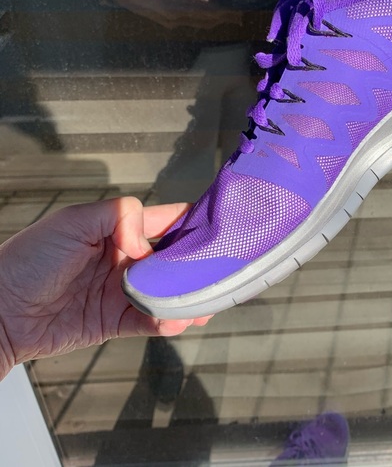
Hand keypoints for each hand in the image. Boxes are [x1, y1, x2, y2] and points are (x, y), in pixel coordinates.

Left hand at [0, 197, 210, 379]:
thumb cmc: (27, 260)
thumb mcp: (72, 222)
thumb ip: (117, 217)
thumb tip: (146, 245)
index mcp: (118, 231)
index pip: (164, 221)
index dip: (190, 222)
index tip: (214, 226)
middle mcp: (125, 260)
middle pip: (172, 260)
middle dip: (195, 264)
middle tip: (218, 269)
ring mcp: (122, 292)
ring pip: (166, 293)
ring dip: (187, 297)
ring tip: (206, 301)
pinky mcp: (115, 321)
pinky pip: (149, 321)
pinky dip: (167, 322)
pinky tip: (178, 321)